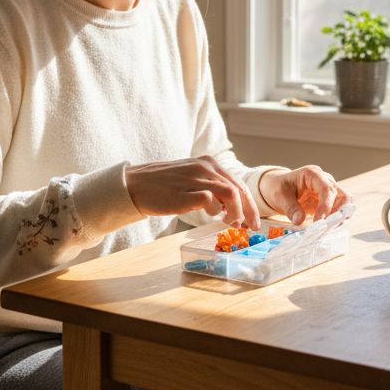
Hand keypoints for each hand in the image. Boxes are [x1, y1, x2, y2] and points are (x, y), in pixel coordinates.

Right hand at [124, 156, 259, 229]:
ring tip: (230, 223)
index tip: (254, 219)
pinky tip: (211, 216)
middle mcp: (205, 167)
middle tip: (250, 226)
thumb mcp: (192, 179)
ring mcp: (194, 179)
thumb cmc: (164, 186)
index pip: (238, 183)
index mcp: (208, 163)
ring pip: (229, 194)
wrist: (136, 185)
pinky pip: (209, 200)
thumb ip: (211, 187)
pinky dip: (214, 210)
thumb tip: (230, 208)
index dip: (250, 203)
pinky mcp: (184, 193)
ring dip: (235, 212)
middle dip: (248, 210)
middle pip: (238, 189)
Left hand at [258, 166, 348, 225]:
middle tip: (328, 227)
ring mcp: (329, 192)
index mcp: (313, 174)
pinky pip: (338, 212)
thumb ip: (290, 208)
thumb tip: (299, 221)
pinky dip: (335, 222)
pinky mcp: (329, 203)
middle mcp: (325, 181)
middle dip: (339, 212)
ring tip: (326, 230)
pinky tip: (325, 230)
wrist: (277, 188)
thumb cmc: (278, 188)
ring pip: (345, 205)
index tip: (319, 222)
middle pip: (343, 195)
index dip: (326, 206)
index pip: (327, 189)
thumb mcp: (279, 196)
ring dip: (339, 218)